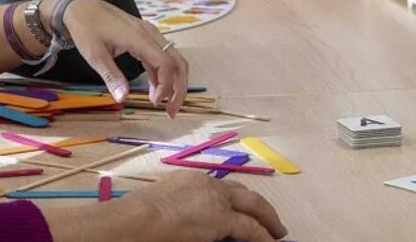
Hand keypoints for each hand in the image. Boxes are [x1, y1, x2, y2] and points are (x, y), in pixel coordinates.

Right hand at [42, 173, 285, 241]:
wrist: (137, 217)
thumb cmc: (138, 215)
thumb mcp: (162, 202)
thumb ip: (181, 206)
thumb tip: (188, 219)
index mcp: (192, 179)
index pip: (222, 188)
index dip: (236, 199)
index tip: (243, 207)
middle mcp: (208, 184)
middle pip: (242, 193)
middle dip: (259, 206)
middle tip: (272, 220)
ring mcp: (217, 200)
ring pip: (252, 206)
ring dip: (267, 219)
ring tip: (277, 232)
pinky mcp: (221, 219)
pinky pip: (250, 228)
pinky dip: (263, 235)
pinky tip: (271, 241)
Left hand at [55, 0, 189, 113]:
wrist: (81, 8)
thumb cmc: (87, 29)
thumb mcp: (95, 55)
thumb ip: (111, 76)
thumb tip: (123, 99)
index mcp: (141, 38)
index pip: (166, 63)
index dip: (165, 86)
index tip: (154, 103)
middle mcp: (151, 35)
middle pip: (177, 62)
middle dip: (179, 88)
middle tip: (171, 111)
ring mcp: (150, 35)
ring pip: (173, 60)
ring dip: (173, 82)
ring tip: (166, 105)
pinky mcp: (145, 38)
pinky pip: (161, 57)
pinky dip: (162, 75)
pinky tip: (154, 90)